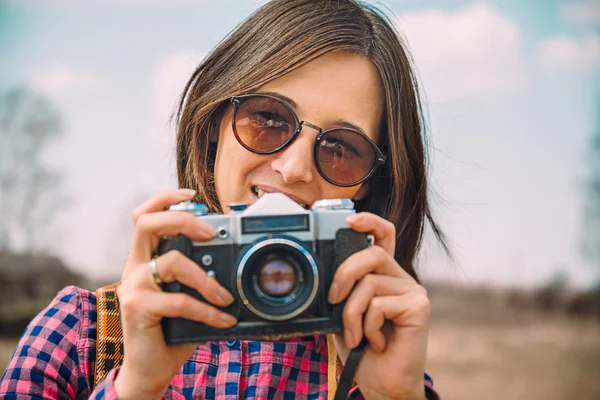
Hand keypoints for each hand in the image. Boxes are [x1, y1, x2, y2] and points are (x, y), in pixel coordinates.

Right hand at [113, 189, 237, 399]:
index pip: (144, 216)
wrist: (150, 369)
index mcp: (145, 259)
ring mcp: (132, 286)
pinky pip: (179, 300)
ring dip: (207, 279)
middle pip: (146, 223)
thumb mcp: (188, 296)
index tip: (192, 197)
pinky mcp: (135, 307)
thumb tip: (234, 262)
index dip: (164, 199)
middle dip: (182, 220)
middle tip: (210, 233)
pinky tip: (223, 321)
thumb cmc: (172, 330)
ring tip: (226, 297)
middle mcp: (134, 267)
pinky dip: (207, 311)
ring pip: (172, 261)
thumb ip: (200, 275)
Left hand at [328, 212, 428, 399]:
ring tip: (355, 335)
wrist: (382, 383)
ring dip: (352, 312)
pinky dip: (368, 326)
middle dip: (344, 274)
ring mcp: (413, 291)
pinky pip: (379, 304)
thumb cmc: (362, 348)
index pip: (384, 236)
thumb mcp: (343, 313)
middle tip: (334, 299)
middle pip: (372, 254)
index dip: (369, 222)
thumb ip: (342, 290)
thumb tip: (325, 273)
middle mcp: (401, 278)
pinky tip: (377, 342)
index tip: (348, 220)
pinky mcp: (419, 307)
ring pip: (370, 283)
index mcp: (384, 276)